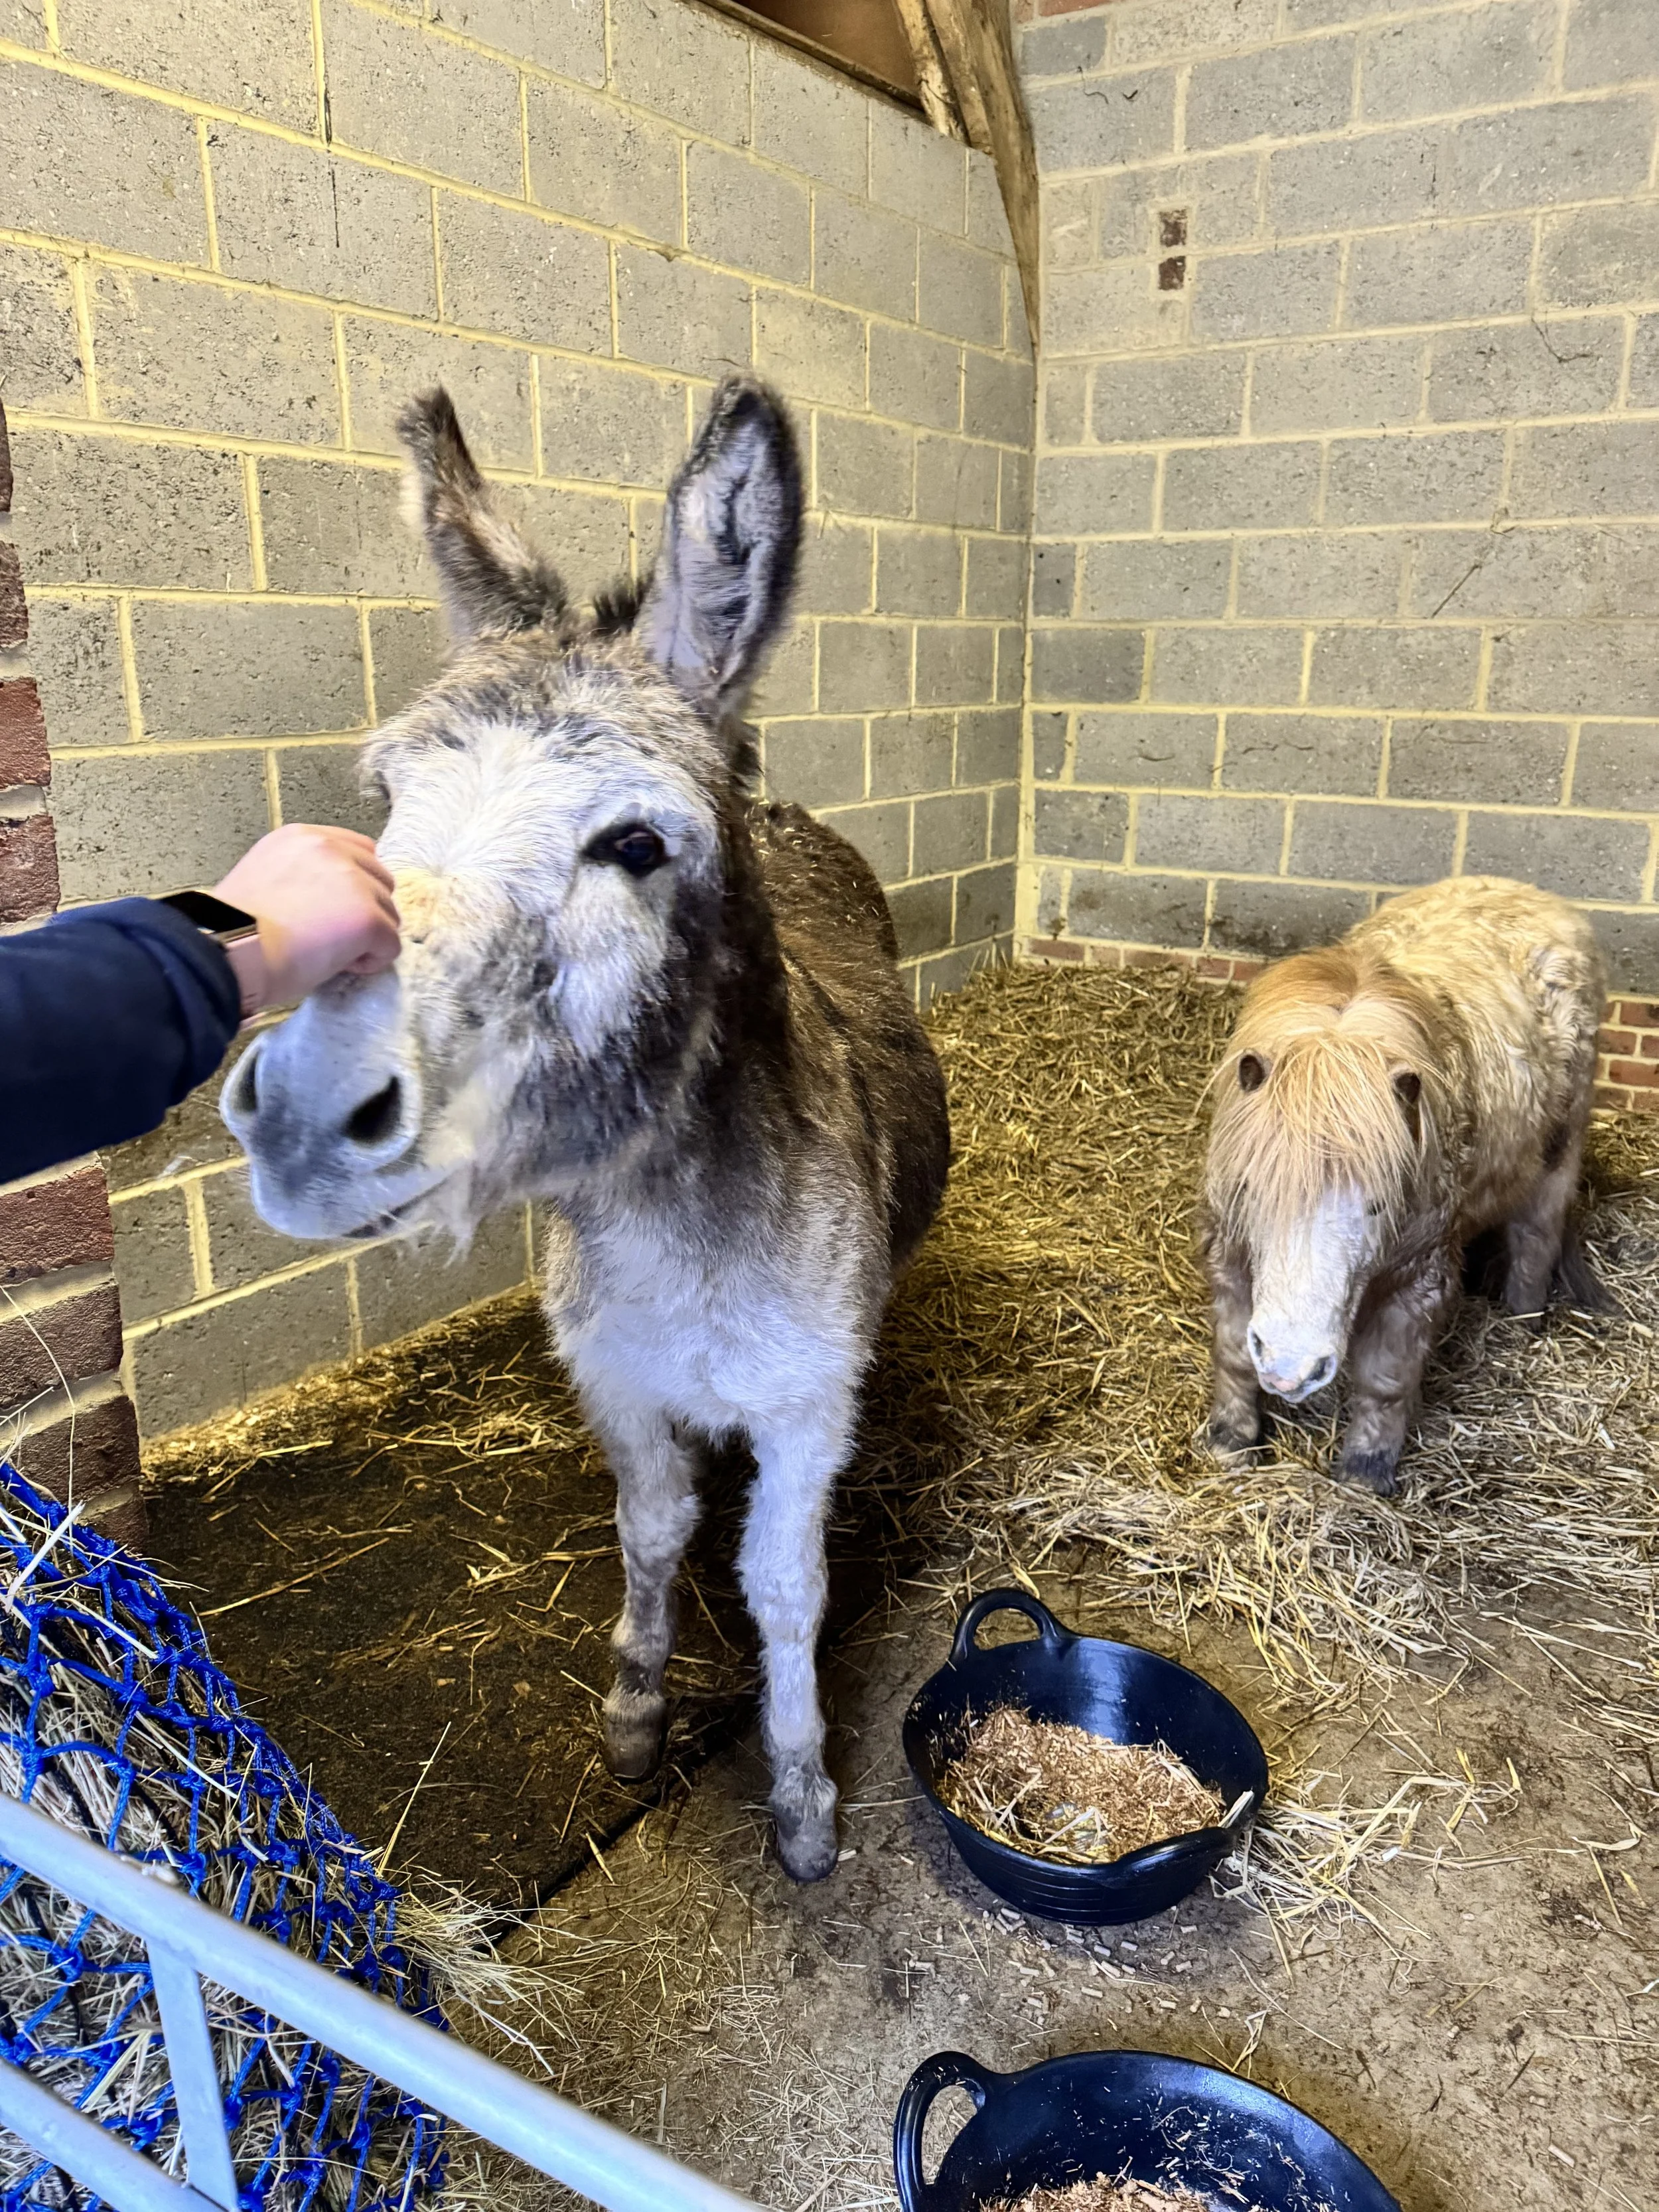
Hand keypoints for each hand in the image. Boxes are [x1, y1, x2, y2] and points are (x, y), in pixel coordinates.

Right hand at [213, 825, 399, 1014]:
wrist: (227, 951)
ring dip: (368, 938)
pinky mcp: (367, 918)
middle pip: (380, 881)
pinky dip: (372, 961)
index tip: (330, 912)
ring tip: (330, 954)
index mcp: (303, 838)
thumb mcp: (266, 878)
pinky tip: (339, 967)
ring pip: (388, 914)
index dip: (355, 886)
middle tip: (329, 937)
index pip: (360, 851)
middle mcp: (331, 849)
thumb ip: (303, 875)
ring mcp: (353, 881)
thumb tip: (333, 899)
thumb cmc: (236, 928)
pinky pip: (390, 945)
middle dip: (365, 911)